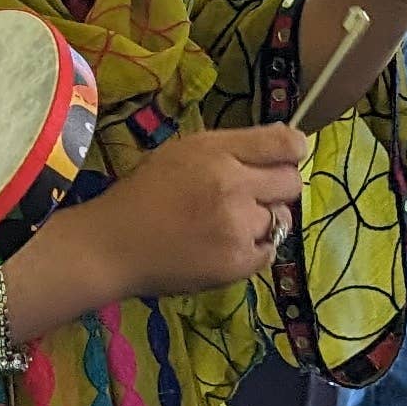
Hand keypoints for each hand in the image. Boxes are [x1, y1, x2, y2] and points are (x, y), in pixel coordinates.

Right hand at [80, 124, 304, 299]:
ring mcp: (238, 227)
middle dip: (277, 187)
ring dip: (263, 221)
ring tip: (230, 225)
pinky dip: (253, 249)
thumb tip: (287, 144)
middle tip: (251, 196)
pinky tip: (225, 246)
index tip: (286, 157)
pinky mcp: (238, 262)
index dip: (293, 149)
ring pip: (282, 219)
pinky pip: (270, 250)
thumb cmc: (145, 194)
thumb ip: (232, 148)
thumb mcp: (183, 152)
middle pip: (291, 182)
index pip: (285, 143)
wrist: (113, 246)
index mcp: (217, 152)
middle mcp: (233, 186)